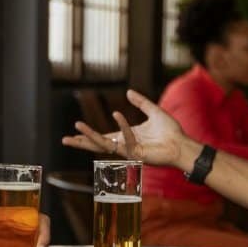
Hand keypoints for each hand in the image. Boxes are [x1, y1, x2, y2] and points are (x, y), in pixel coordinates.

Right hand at [61, 89, 197, 171]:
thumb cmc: (171, 131)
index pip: (104, 137)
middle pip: (98, 144)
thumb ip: (141, 102)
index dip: (89, 134)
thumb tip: (128, 92)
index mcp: (127, 137)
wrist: (182, 144)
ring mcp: (129, 150)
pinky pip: (124, 140)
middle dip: (81, 142)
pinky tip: (118, 114)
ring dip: (90, 136)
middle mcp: (125, 145)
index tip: (76, 129)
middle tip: (64, 140)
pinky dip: (122, 127)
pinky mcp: (136, 154)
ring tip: (76, 128)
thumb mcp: (153, 111)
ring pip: (104, 145)